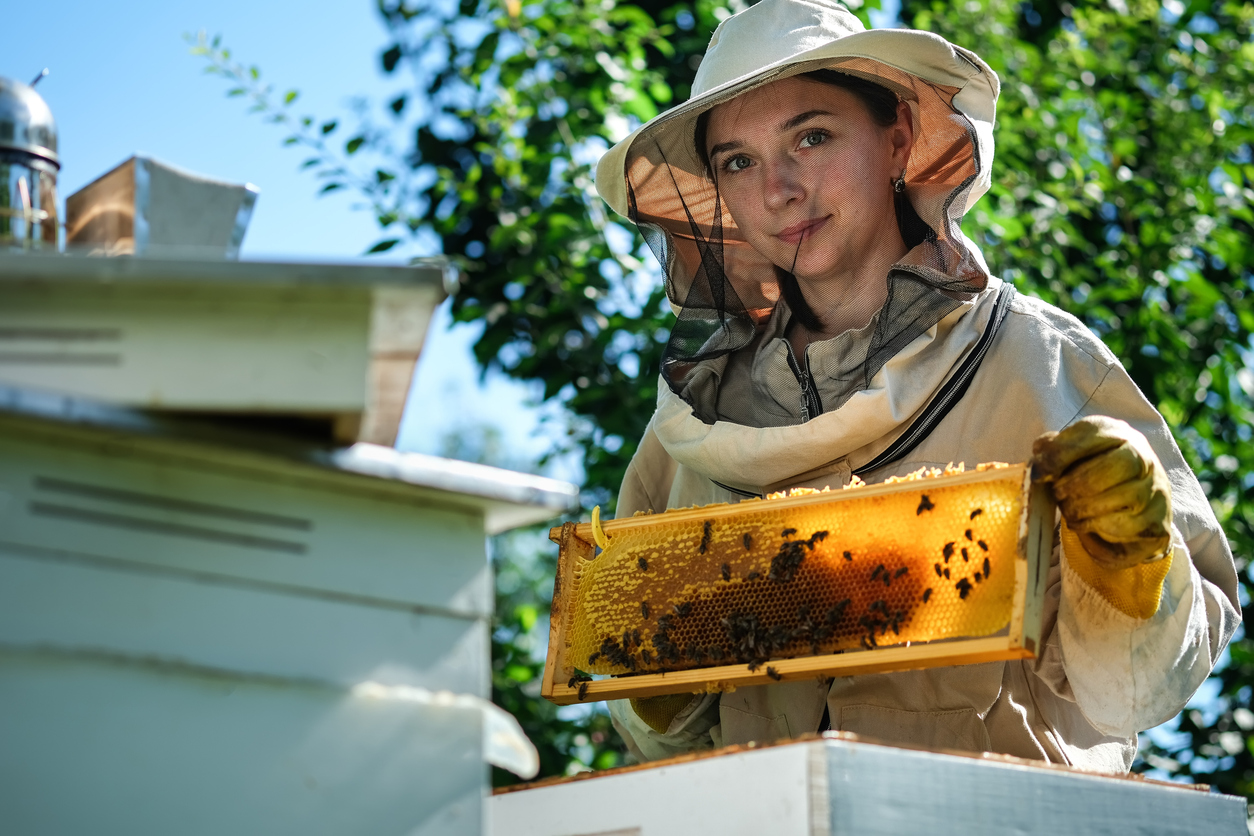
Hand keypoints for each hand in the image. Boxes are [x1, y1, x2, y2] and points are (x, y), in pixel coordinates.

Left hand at [1032, 416, 1172, 569]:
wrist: (1133, 506)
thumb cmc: (1093, 475)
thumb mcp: (1073, 455)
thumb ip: (1053, 451)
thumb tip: (1040, 461)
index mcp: (1119, 435)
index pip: (1094, 433)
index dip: (1062, 453)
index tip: (1040, 473)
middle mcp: (1145, 460)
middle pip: (1120, 464)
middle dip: (1079, 484)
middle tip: (1059, 495)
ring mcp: (1157, 492)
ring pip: (1127, 497)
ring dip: (1087, 509)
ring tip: (1070, 512)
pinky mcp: (1158, 524)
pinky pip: (1131, 528)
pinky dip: (1100, 530)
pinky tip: (1086, 526)